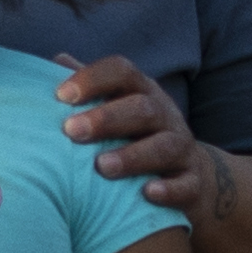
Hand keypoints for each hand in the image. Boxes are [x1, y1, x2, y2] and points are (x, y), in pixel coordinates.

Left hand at [51, 54, 202, 205]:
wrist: (191, 175)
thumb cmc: (137, 136)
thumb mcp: (117, 107)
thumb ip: (91, 88)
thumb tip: (57, 59)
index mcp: (141, 92)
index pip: (122, 72)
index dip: (93, 79)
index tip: (62, 95)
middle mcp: (164, 115)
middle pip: (142, 108)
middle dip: (106, 119)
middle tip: (71, 131)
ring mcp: (182, 149)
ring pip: (164, 146)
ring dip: (133, 156)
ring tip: (102, 167)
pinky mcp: (194, 182)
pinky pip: (186, 184)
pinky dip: (169, 189)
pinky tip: (147, 193)